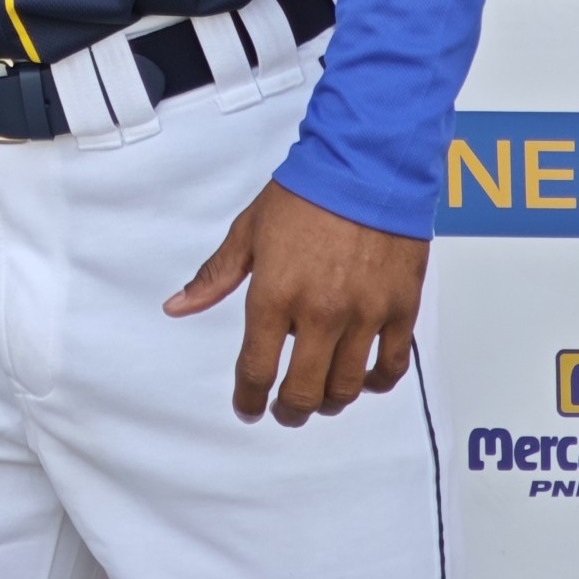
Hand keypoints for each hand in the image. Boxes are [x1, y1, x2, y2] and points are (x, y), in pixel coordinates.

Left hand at [163, 178, 428, 427]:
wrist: (364, 167)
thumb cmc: (304, 194)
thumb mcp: (248, 231)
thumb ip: (215, 276)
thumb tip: (178, 306)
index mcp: (275, 293)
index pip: (256, 368)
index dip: (248, 397)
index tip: (247, 406)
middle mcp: (319, 313)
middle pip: (303, 392)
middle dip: (288, 411)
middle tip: (283, 411)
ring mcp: (363, 315)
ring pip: (346, 388)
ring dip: (328, 402)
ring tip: (318, 396)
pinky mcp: (399, 310)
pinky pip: (389, 368)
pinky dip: (374, 383)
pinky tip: (361, 378)